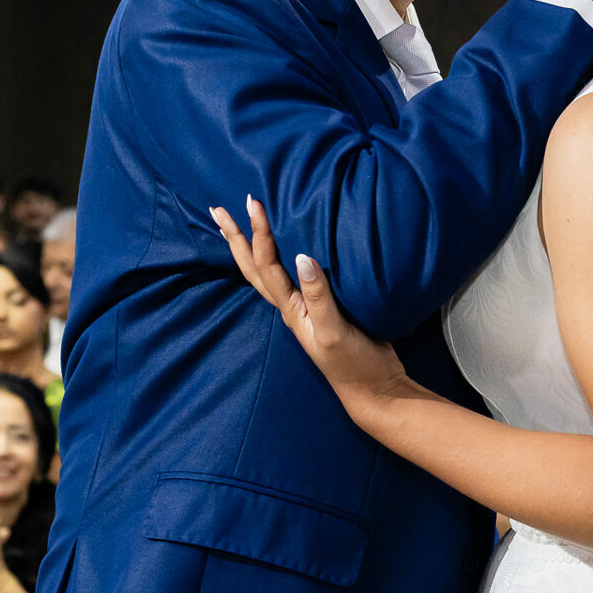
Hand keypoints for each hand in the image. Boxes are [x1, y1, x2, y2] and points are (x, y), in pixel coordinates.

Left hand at [211, 198, 420, 426]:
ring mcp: (305, 307)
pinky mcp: (325, 307)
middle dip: (235, 238)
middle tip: (217, 209)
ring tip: (239, 224)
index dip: (259, 233)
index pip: (267, 264)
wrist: (375, 388)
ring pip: (269, 271)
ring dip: (251, 246)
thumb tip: (303, 256)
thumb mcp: (334, 332)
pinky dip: (282, 257)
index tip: (253, 203)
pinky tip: (288, 248)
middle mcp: (291, 305)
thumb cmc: (352, 364)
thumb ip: (318, 296)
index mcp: (290, 308)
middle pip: (254, 267)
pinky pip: (294, 275)